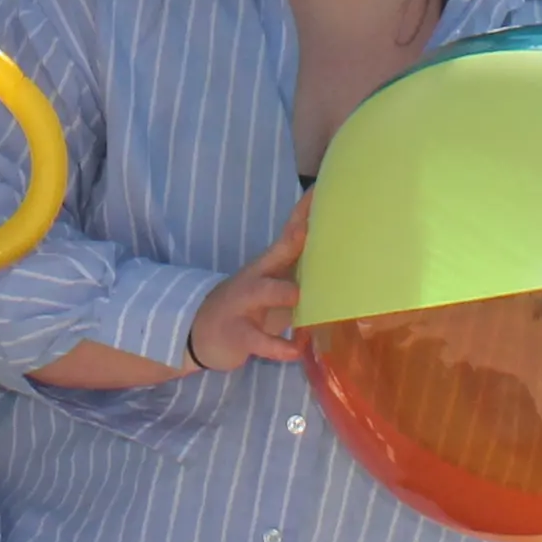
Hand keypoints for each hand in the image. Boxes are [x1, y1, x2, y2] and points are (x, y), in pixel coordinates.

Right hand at [186, 197, 309, 370]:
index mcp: (268, 266)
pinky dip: (277, 346)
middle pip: (276, 255)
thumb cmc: (249, 309)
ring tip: (297, 295)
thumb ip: (301, 277)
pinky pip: (259, 340)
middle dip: (293, 241)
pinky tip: (294, 350)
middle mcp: (256, 278)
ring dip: (280, 292)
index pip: (289, 235)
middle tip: (310, 228)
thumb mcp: (274, 289)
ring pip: (261, 293)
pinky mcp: (238, 333)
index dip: (304, 214)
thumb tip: (343, 266)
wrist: (199, 332)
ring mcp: (244, 304)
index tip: (321, 190)